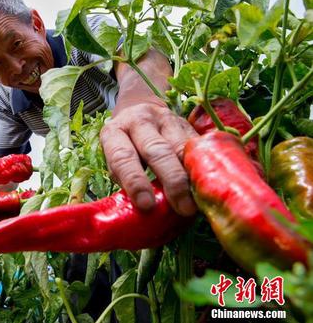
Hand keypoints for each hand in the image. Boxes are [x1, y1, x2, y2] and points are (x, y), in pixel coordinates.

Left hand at [100, 99, 197, 215]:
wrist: (139, 110)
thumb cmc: (125, 147)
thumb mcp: (115, 161)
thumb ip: (127, 181)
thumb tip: (149, 212)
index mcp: (114, 132)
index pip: (123, 157)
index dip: (135, 182)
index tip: (146, 205)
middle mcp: (139, 121)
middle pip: (157, 150)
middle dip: (171, 181)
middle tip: (182, 208)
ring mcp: (165, 119)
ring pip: (182, 147)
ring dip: (191, 176)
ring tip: (199, 200)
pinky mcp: (186, 123)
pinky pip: (198, 145)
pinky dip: (204, 166)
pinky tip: (209, 184)